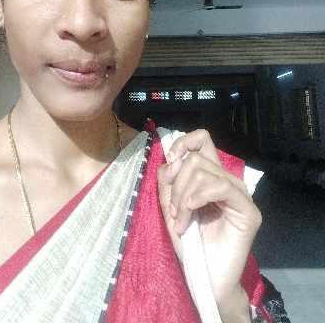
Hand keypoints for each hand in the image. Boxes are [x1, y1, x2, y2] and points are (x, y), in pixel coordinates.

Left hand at [157, 129, 260, 320]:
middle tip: (174, 211)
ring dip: (183, 197)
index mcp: (211, 177)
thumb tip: (173, 159)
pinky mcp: (248, 211)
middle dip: (177, 184)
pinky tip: (190, 214)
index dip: (183, 144)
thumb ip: (168, 180)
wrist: (205, 277)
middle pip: (196, 158)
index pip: (202, 139)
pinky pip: (220, 187)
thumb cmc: (189, 244)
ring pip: (204, 172)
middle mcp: (228, 181)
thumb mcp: (170, 206)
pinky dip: (198, 198)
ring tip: (181, 221)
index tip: (170, 162)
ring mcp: (240, 195)